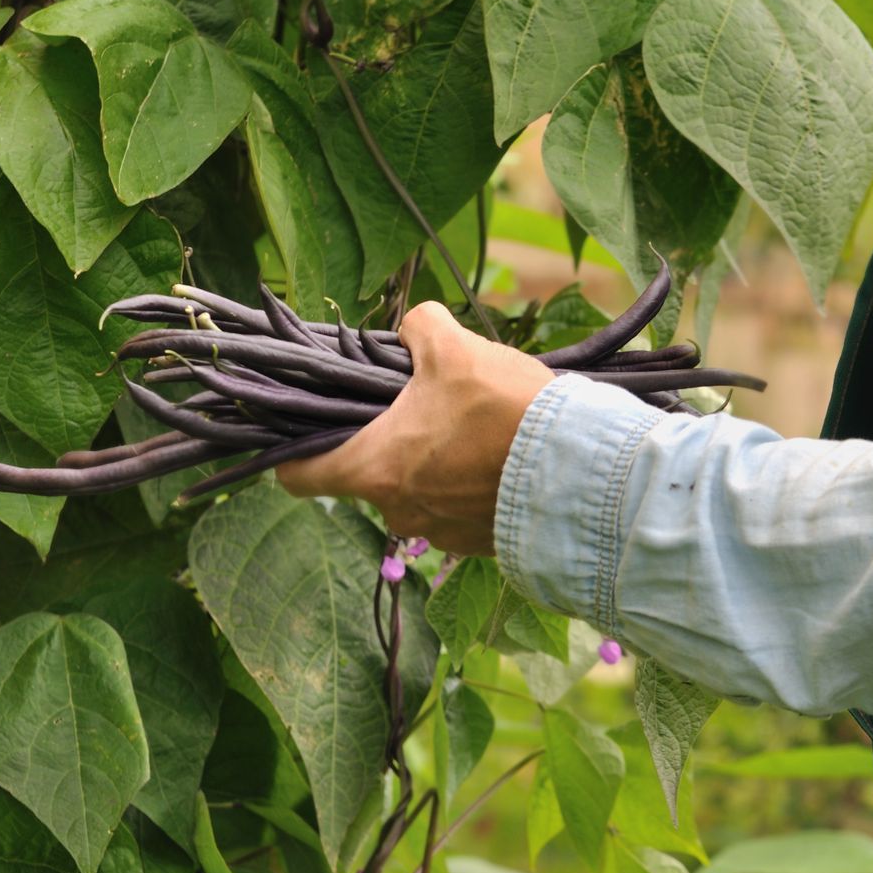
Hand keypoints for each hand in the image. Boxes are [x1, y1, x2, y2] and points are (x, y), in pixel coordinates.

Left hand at [276, 302, 554, 553]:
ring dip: (436, 467)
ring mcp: (440, 536)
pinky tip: (501, 462)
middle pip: (370, 477)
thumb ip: (420, 327)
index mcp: (373, 468)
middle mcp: (397, 512)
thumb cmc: (503, 410)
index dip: (293, 453)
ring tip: (476, 434)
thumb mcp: (456, 347)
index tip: (306, 434)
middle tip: (426, 410)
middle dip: (391, 444)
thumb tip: (414, 326)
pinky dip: (470, 490)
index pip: (298, 477)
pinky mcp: (481, 546)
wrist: (579, 471)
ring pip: (420, 495)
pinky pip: (460, 514)